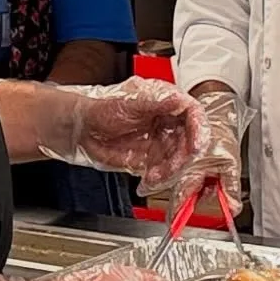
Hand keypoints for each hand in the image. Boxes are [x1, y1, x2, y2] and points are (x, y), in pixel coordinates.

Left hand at [47, 79, 236, 205]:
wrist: (81, 131)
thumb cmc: (100, 109)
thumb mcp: (128, 103)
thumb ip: (155, 102)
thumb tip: (178, 100)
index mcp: (164, 102)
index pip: (192, 112)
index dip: (199, 128)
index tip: (197, 143)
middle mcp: (166, 122)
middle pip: (190, 139)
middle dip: (184, 155)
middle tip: (175, 164)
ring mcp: (160, 141)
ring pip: (179, 158)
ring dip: (171, 170)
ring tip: (155, 175)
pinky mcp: (152, 159)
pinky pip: (164, 172)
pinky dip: (159, 179)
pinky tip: (149, 180)